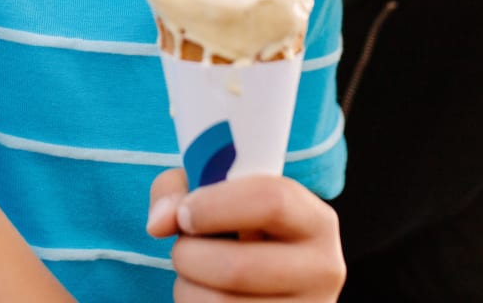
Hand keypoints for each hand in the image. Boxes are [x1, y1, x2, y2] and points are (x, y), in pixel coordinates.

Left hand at [147, 169, 345, 301]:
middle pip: (237, 267)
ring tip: (195, 277)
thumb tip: (159, 222)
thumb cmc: (238, 236)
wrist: (263, 289)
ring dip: (185, 289)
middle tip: (183, 247)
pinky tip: (207, 300)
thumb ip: (182, 190)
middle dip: (189, 256)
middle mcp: (323, 271)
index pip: (273, 200)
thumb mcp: (221, 200)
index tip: (185, 212)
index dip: (218, 204)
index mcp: (318, 222)